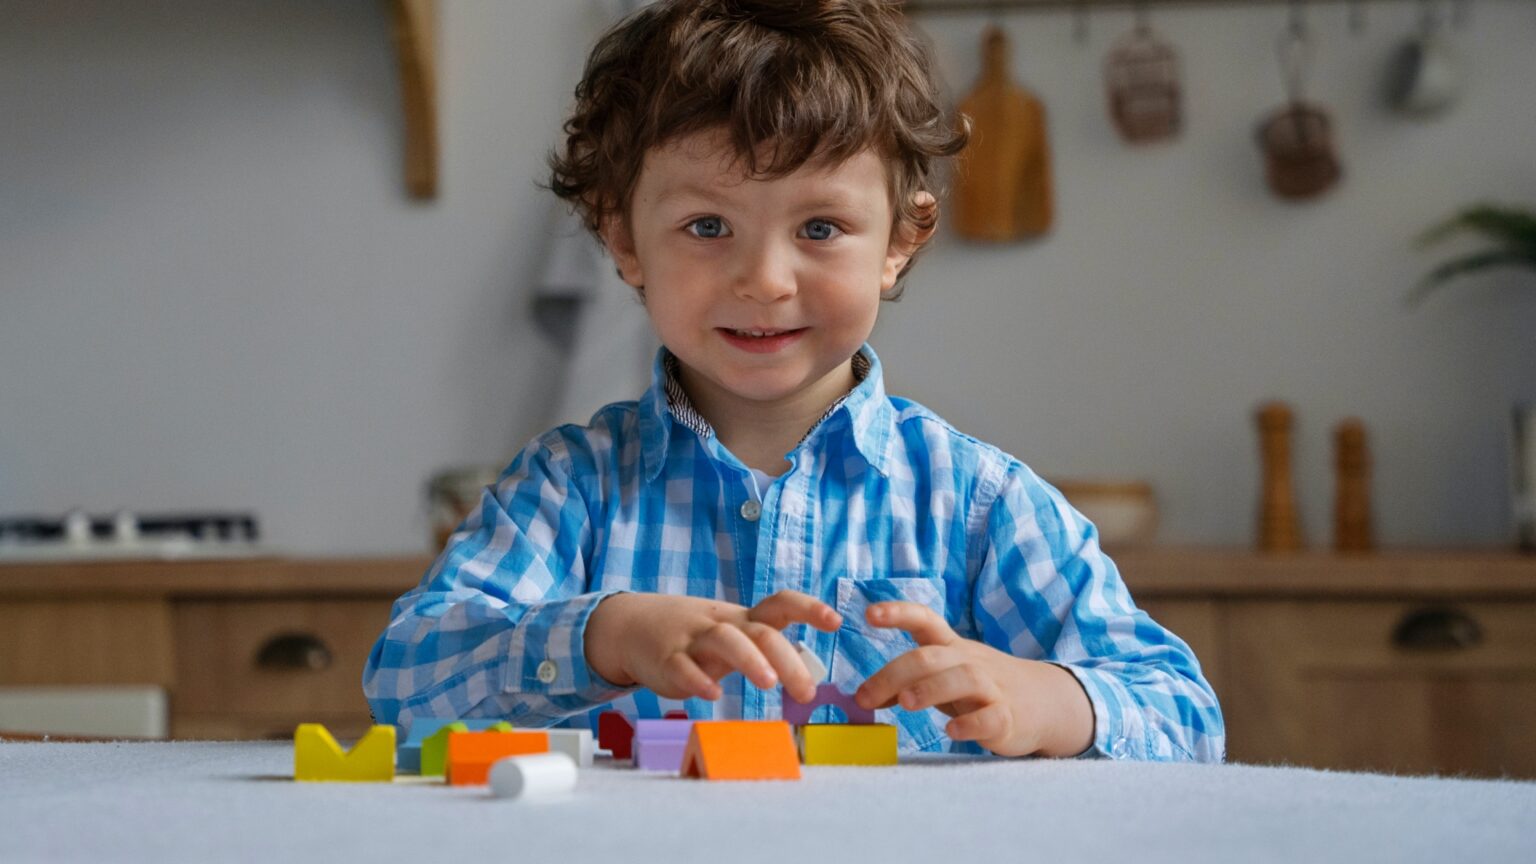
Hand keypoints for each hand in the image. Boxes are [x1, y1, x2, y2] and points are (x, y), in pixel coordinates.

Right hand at [584, 591, 840, 703]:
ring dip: (749, 660)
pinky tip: (712, 695)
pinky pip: (682, 666)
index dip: (808, 609)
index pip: (780, 604)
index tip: (835, 621)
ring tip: (769, 684)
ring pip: (725, 641)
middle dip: (787, 659)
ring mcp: (694, 639)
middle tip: (807, 691)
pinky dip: (698, 681)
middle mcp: (723, 624)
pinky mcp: (667, 659)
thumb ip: (765, 650)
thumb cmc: (697, 635)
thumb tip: (808, 672)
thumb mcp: (732, 634)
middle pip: (760, 632)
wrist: (633, 626)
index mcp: (743, 618)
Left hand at [852, 601, 1093, 757]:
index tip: (868, 613)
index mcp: (952, 647)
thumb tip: (864, 695)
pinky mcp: (1008, 717)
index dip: (898, 613)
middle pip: (932, 656)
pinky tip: (951, 733)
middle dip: (895, 674)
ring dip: (930, 689)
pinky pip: (991, 717)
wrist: (1044, 702)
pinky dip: (970, 724)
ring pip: (963, 679)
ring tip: (905, 704)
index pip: (925, 619)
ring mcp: (992, 688)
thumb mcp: (943, 678)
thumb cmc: (980, 688)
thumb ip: (906, 683)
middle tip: (865, 697)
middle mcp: (970, 661)